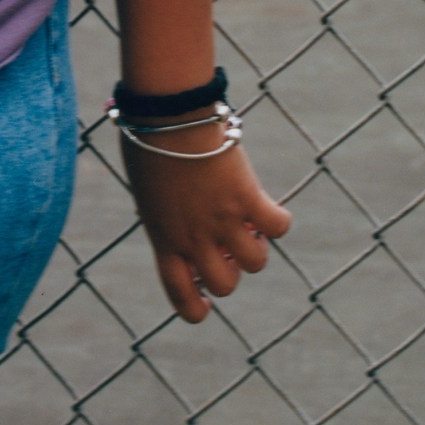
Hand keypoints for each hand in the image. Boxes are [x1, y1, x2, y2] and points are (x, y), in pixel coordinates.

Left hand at [119, 122, 290, 323]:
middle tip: (226, 243)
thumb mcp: (147, 189)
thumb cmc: (149, 139)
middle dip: (230, 271)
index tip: (204, 307)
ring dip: (254, 246)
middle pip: (225, 285)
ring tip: (247, 221)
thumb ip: (164, 212)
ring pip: (255, 262)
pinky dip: (278, 219)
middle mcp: (194, 237)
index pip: (179, 293)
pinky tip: (267, 205)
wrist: (167, 115)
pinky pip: (277, 226)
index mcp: (164, 238)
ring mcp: (222, 219)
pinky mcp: (247, 197)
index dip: (194, 309)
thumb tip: (181, 220)